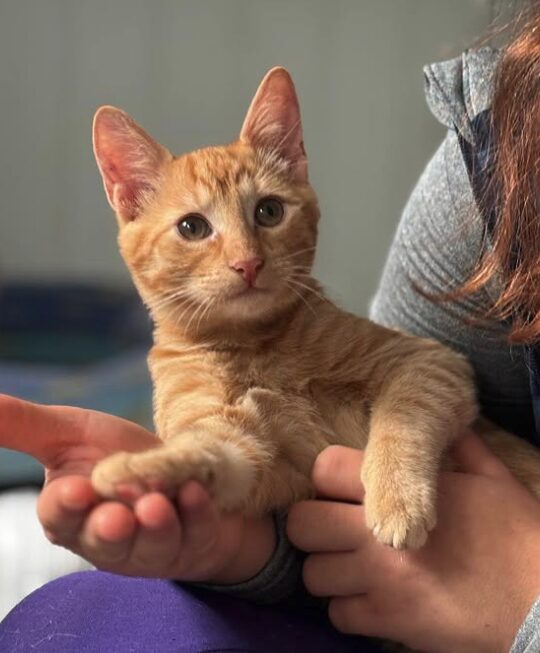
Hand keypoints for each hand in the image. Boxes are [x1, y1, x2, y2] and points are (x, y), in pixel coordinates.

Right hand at [0, 393, 274, 581]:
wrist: (173, 468)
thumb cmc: (115, 454)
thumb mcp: (70, 433)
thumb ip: (24, 426)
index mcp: (72, 513)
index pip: (60, 517)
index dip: (65, 507)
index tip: (75, 490)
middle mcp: (109, 536)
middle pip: (103, 541)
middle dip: (108, 530)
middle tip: (117, 515)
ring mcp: (153, 544)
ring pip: (150, 546)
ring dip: (155, 526)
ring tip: (157, 503)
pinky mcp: (193, 540)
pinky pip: (195, 533)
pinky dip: (196, 514)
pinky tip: (194, 492)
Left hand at [287, 436, 539, 652]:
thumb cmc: (519, 540)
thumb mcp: (493, 480)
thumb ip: (460, 447)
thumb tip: (447, 421)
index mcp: (402, 493)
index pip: (324, 468)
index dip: (328, 476)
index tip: (341, 487)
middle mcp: (378, 537)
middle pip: (302, 522)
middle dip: (314, 525)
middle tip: (336, 529)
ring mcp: (379, 583)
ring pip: (314, 573)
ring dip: (330, 570)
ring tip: (354, 568)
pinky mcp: (387, 624)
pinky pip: (338, 615)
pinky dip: (350, 608)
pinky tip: (372, 600)